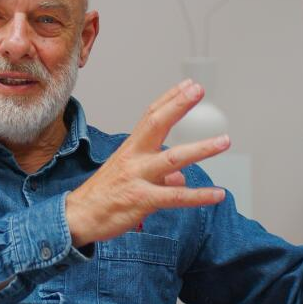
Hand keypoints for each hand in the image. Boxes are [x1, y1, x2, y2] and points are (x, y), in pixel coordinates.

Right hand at [66, 79, 229, 246]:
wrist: (78, 218)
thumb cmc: (104, 195)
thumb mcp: (130, 178)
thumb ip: (160, 175)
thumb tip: (181, 178)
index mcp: (131, 148)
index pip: (151, 115)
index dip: (170, 98)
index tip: (189, 85)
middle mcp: (134, 157)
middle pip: (157, 124)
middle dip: (179, 105)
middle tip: (198, 91)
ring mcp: (138, 177)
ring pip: (173, 159)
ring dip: (201, 149)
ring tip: (224, 141)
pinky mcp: (142, 200)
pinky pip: (175, 197)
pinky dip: (199, 196)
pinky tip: (218, 194)